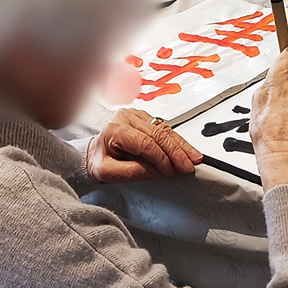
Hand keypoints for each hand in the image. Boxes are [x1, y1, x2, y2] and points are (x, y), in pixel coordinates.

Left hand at [86, 108, 202, 182]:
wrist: (93, 152)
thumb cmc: (98, 161)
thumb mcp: (108, 173)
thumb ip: (132, 172)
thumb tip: (157, 170)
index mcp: (116, 129)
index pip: (145, 143)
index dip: (161, 158)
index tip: (171, 171)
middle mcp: (127, 117)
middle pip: (159, 134)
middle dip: (177, 151)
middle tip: (189, 165)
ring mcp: (137, 115)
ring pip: (165, 129)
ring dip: (181, 145)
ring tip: (193, 157)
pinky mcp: (145, 118)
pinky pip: (165, 128)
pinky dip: (177, 140)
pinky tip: (187, 149)